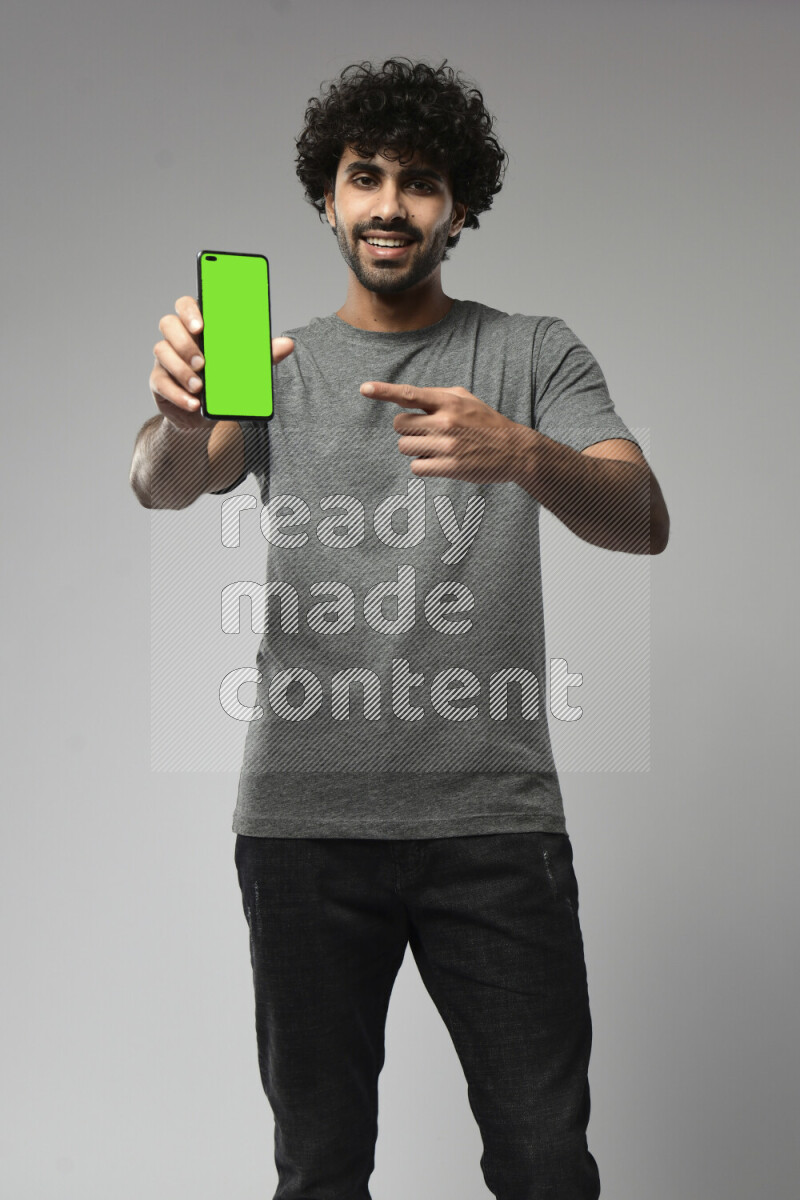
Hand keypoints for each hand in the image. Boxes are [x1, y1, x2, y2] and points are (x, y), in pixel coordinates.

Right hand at [149, 294, 293, 430]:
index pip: (186, 304)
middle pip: (168, 324)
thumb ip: (263, 354)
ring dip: (182, 370)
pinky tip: (193, 403)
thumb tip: (288, 344)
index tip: (202, 325)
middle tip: (203, 363)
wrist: (207, 413)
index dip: (190, 310)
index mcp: (198, 326)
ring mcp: (165, 358)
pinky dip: (178, 394)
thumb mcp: (246, 366)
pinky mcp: (159, 382)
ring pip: (161, 351)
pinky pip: (161, 382)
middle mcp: (178, 338)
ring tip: (201, 386)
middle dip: (185, 342)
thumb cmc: (225, 379)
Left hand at [359, 381, 522, 482]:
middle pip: (399, 425)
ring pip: (405, 447)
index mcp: (448, 401)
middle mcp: (445, 421)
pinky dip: (422, 466)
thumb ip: (436, 397)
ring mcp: (447, 446)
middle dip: (407, 430)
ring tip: (435, 447)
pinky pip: (416, 467)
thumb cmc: (485, 422)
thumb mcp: (465, 399)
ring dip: (414, 449)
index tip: (364, 389)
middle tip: (426, 432)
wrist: (514, 450)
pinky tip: (438, 462)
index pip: (409, 394)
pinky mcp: (450, 467)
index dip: (384, 391)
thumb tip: (405, 397)